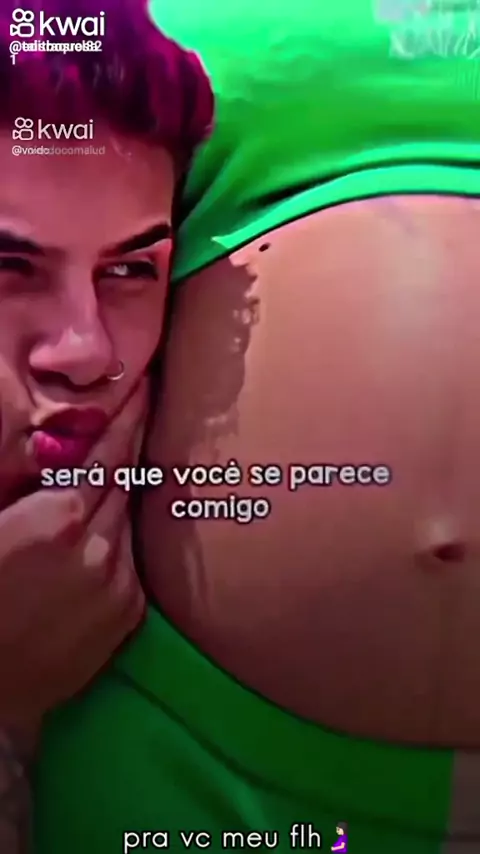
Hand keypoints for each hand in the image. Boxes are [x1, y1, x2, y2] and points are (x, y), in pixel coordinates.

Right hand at [0, 380, 147, 723]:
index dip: (129, 414)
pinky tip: (101, 537)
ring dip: (122, 498)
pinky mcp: (131, 616)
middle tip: (140, 411)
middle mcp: (103, 547)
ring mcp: (123, 583)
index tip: (148, 384)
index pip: (109, 452)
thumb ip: (29, 488)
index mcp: (60, 519)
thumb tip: (56, 457)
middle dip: (130, 447)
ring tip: (114, 478)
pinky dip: (119, 541)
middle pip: (126, 480)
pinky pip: (131, 560)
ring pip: (129, 520)